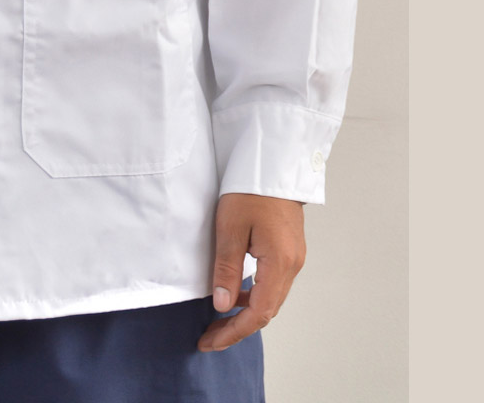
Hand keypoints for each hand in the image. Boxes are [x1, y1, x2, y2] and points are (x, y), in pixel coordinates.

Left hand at [198, 192, 305, 352]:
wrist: (271, 163)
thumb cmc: (250, 189)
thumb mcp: (230, 227)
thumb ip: (227, 268)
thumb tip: (223, 305)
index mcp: (279, 263)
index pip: (258, 313)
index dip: (234, 332)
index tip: (211, 341)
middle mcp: (292, 265)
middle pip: (267, 311)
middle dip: (238, 328)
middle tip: (210, 337)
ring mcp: (293, 258)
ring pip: (271, 298)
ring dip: (246, 312)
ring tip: (219, 320)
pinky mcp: (289, 249)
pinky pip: (272, 283)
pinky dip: (254, 294)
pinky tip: (236, 292)